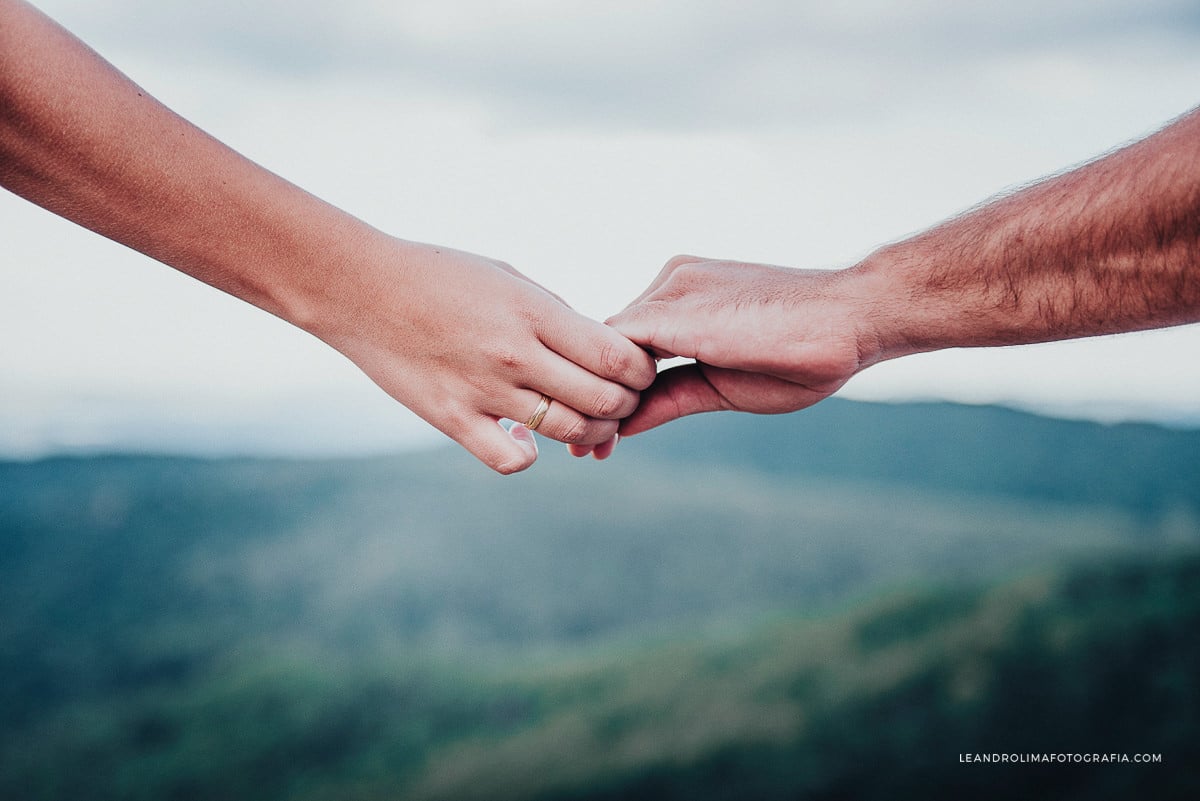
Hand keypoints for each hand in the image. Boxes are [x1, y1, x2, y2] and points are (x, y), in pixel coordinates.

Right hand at [313, 236, 656, 472]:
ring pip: (567, 431)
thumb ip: (556, 314)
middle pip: (602, 400)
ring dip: (591, 432)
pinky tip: (526, 438)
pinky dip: (529, 455)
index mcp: (532, 312)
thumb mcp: (507, 277)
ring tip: (588, 422)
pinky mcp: (453, 419)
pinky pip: (511, 460)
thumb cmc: (439, 275)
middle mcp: (513, 354)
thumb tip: (600, 349)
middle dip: (625, 404)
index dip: (640, 370)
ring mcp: (483, 391)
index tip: (639, 370)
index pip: (613, 355)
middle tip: (621, 400)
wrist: (359, 289)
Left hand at [602, 255, 877, 436]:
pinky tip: (609, 430)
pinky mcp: (674, 310)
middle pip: (610, 344)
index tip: (600, 437)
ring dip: (596, 399)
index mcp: (683, 296)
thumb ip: (670, 398)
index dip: (613, 390)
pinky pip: (617, 349)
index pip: (628, 342)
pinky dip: (608, 390)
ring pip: (606, 346)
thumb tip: (623, 425)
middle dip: (595, 398)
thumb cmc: (803, 352)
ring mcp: (670, 292)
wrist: (855, 318)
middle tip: (580, 451)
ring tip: (587, 448)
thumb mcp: (722, 385)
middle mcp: (670, 285)